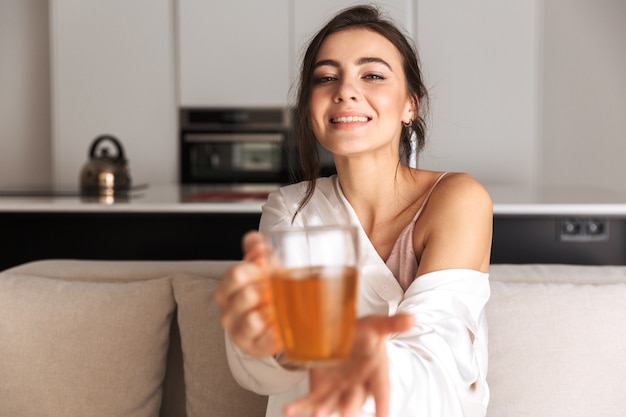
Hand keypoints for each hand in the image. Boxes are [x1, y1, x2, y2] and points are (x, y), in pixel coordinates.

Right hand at [214, 231, 282, 356]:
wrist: (271, 321)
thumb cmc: (265, 292)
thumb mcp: (261, 268)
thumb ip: (256, 250)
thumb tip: (254, 239)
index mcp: (226, 290)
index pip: (236, 274)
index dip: (256, 268)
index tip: (268, 266)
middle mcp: (228, 312)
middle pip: (247, 294)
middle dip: (268, 288)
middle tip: (279, 287)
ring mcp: (239, 332)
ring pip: (253, 319)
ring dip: (272, 310)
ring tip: (281, 305)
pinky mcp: (254, 348)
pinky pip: (266, 339)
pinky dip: (277, 331)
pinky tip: (284, 323)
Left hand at [284, 314, 413, 416]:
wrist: (341, 335)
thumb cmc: (363, 334)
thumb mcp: (376, 325)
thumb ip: (392, 324)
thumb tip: (412, 319)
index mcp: (375, 372)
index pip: (381, 389)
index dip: (383, 404)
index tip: (384, 416)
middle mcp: (357, 386)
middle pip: (354, 399)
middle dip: (350, 407)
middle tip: (345, 415)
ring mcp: (337, 390)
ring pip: (331, 403)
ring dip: (322, 409)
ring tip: (316, 414)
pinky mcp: (319, 390)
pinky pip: (308, 401)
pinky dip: (298, 407)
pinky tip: (288, 411)